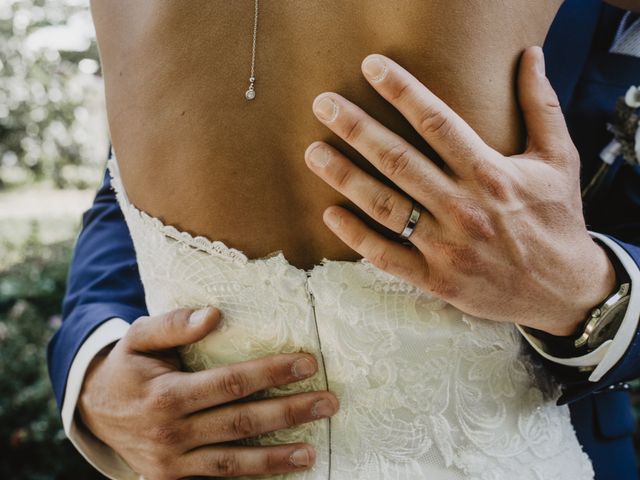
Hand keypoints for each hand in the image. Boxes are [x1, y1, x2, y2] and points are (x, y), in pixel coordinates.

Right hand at [78, 307, 337, 478]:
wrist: (94, 411)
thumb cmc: (127, 367)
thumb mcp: (138, 337)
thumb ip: (173, 324)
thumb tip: (213, 314)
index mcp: (166, 395)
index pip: (231, 383)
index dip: (271, 372)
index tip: (307, 362)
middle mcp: (171, 434)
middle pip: (242, 423)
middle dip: (289, 413)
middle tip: (328, 403)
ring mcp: (172, 464)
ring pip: (234, 463)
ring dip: (277, 459)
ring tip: (313, 453)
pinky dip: (251, 478)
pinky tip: (280, 472)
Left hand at [304, 47, 615, 335]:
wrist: (565, 290)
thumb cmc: (557, 219)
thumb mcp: (559, 160)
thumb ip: (542, 107)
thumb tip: (532, 56)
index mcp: (491, 175)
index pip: (437, 123)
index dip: (402, 91)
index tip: (370, 67)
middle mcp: (464, 208)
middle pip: (399, 161)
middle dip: (357, 129)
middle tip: (324, 104)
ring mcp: (447, 247)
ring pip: (385, 207)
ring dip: (345, 178)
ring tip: (314, 152)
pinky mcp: (437, 279)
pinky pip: (387, 256)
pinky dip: (356, 237)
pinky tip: (331, 214)